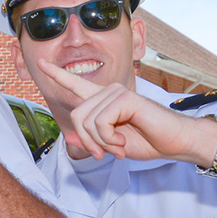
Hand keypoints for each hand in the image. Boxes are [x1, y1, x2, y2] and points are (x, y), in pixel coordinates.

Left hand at [33, 57, 215, 163]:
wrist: (174, 143)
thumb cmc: (147, 141)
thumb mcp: (111, 146)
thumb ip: (89, 141)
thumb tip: (67, 138)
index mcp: (102, 100)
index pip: (75, 85)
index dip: (57, 75)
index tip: (42, 64)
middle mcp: (107, 92)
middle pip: (76, 116)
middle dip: (87, 141)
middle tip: (104, 154)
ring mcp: (117, 92)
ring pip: (87, 121)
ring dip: (101, 143)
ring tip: (118, 147)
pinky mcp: (126, 98)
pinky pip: (100, 122)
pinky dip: (108, 139)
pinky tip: (123, 142)